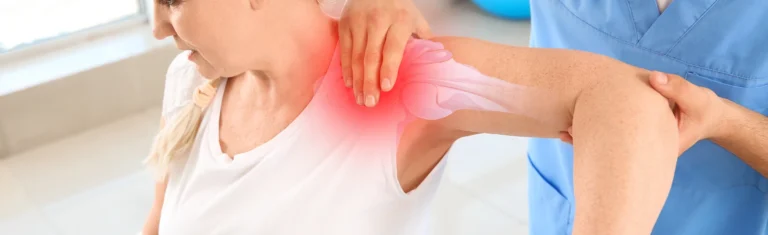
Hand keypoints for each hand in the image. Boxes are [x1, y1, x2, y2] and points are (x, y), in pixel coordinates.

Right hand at [339, 0, 431, 106]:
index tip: (386, 88)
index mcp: (400, 19)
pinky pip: (344, 50)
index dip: (389, 68)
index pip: (393, 47)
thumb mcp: (415, 17)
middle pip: (371, 56)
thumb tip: (438, 62)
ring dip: (357, 80)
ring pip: (356, 56)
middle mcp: (377, 21)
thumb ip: (424, 38)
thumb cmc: (398, 7)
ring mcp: (359, 22)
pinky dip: (346, 69)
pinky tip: (350, 84)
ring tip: (360, 99)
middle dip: (370, 81)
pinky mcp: (345, 24)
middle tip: (370, 102)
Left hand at [558, 71, 729, 154]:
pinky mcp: (635, 133)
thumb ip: (677, 88)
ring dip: (588, 135)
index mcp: (657, 142)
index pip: (623, 145)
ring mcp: (637, 140)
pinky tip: (577, 123)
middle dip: (586, 138)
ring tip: (563, 130)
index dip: (597, 138)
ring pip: (607, 142)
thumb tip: (654, 77)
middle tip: (563, 131)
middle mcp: (644, 145)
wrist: (707, 117)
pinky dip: (596, 129)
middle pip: (609, 145)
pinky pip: (611, 133)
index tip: (574, 130)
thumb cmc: (702, 109)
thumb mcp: (695, 98)